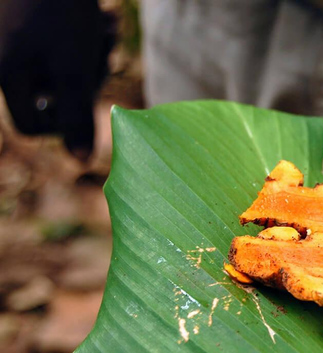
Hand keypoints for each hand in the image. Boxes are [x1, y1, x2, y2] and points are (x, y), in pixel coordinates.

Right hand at [0, 0, 113, 159]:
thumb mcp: (74, 69)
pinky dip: (88, 38)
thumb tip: (82, 161)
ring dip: (94, 55)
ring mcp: (21, 41)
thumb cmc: (60, 11)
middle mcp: (8, 61)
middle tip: (105, 52)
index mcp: (8, 76)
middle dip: (87, 78)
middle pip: (54, 96)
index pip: (32, 126)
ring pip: (65, 69)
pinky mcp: (38, 26)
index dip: (64, 125)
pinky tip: (106, 20)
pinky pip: (67, 46)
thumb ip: (76, 116)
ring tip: (107, 26)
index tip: (87, 105)